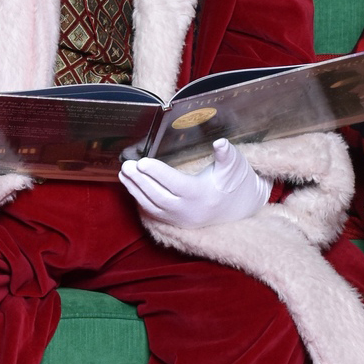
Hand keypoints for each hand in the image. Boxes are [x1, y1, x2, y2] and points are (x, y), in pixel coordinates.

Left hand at [119, 139, 269, 227]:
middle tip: (126, 166)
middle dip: (140, 181)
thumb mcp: (234, 166)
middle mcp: (188, 210)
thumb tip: (220, 142)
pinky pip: (153, 212)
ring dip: (135, 190)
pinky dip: (140, 198)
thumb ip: (226, 154)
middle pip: (159, 196)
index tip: (143, 162)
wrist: (239, 208)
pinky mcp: (175, 221)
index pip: (175, 184)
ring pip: (153, 206)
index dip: (158, 173)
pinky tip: (130, 185)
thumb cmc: (235, 182)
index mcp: (201, 195)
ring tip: (124, 173)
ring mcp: (180, 218)